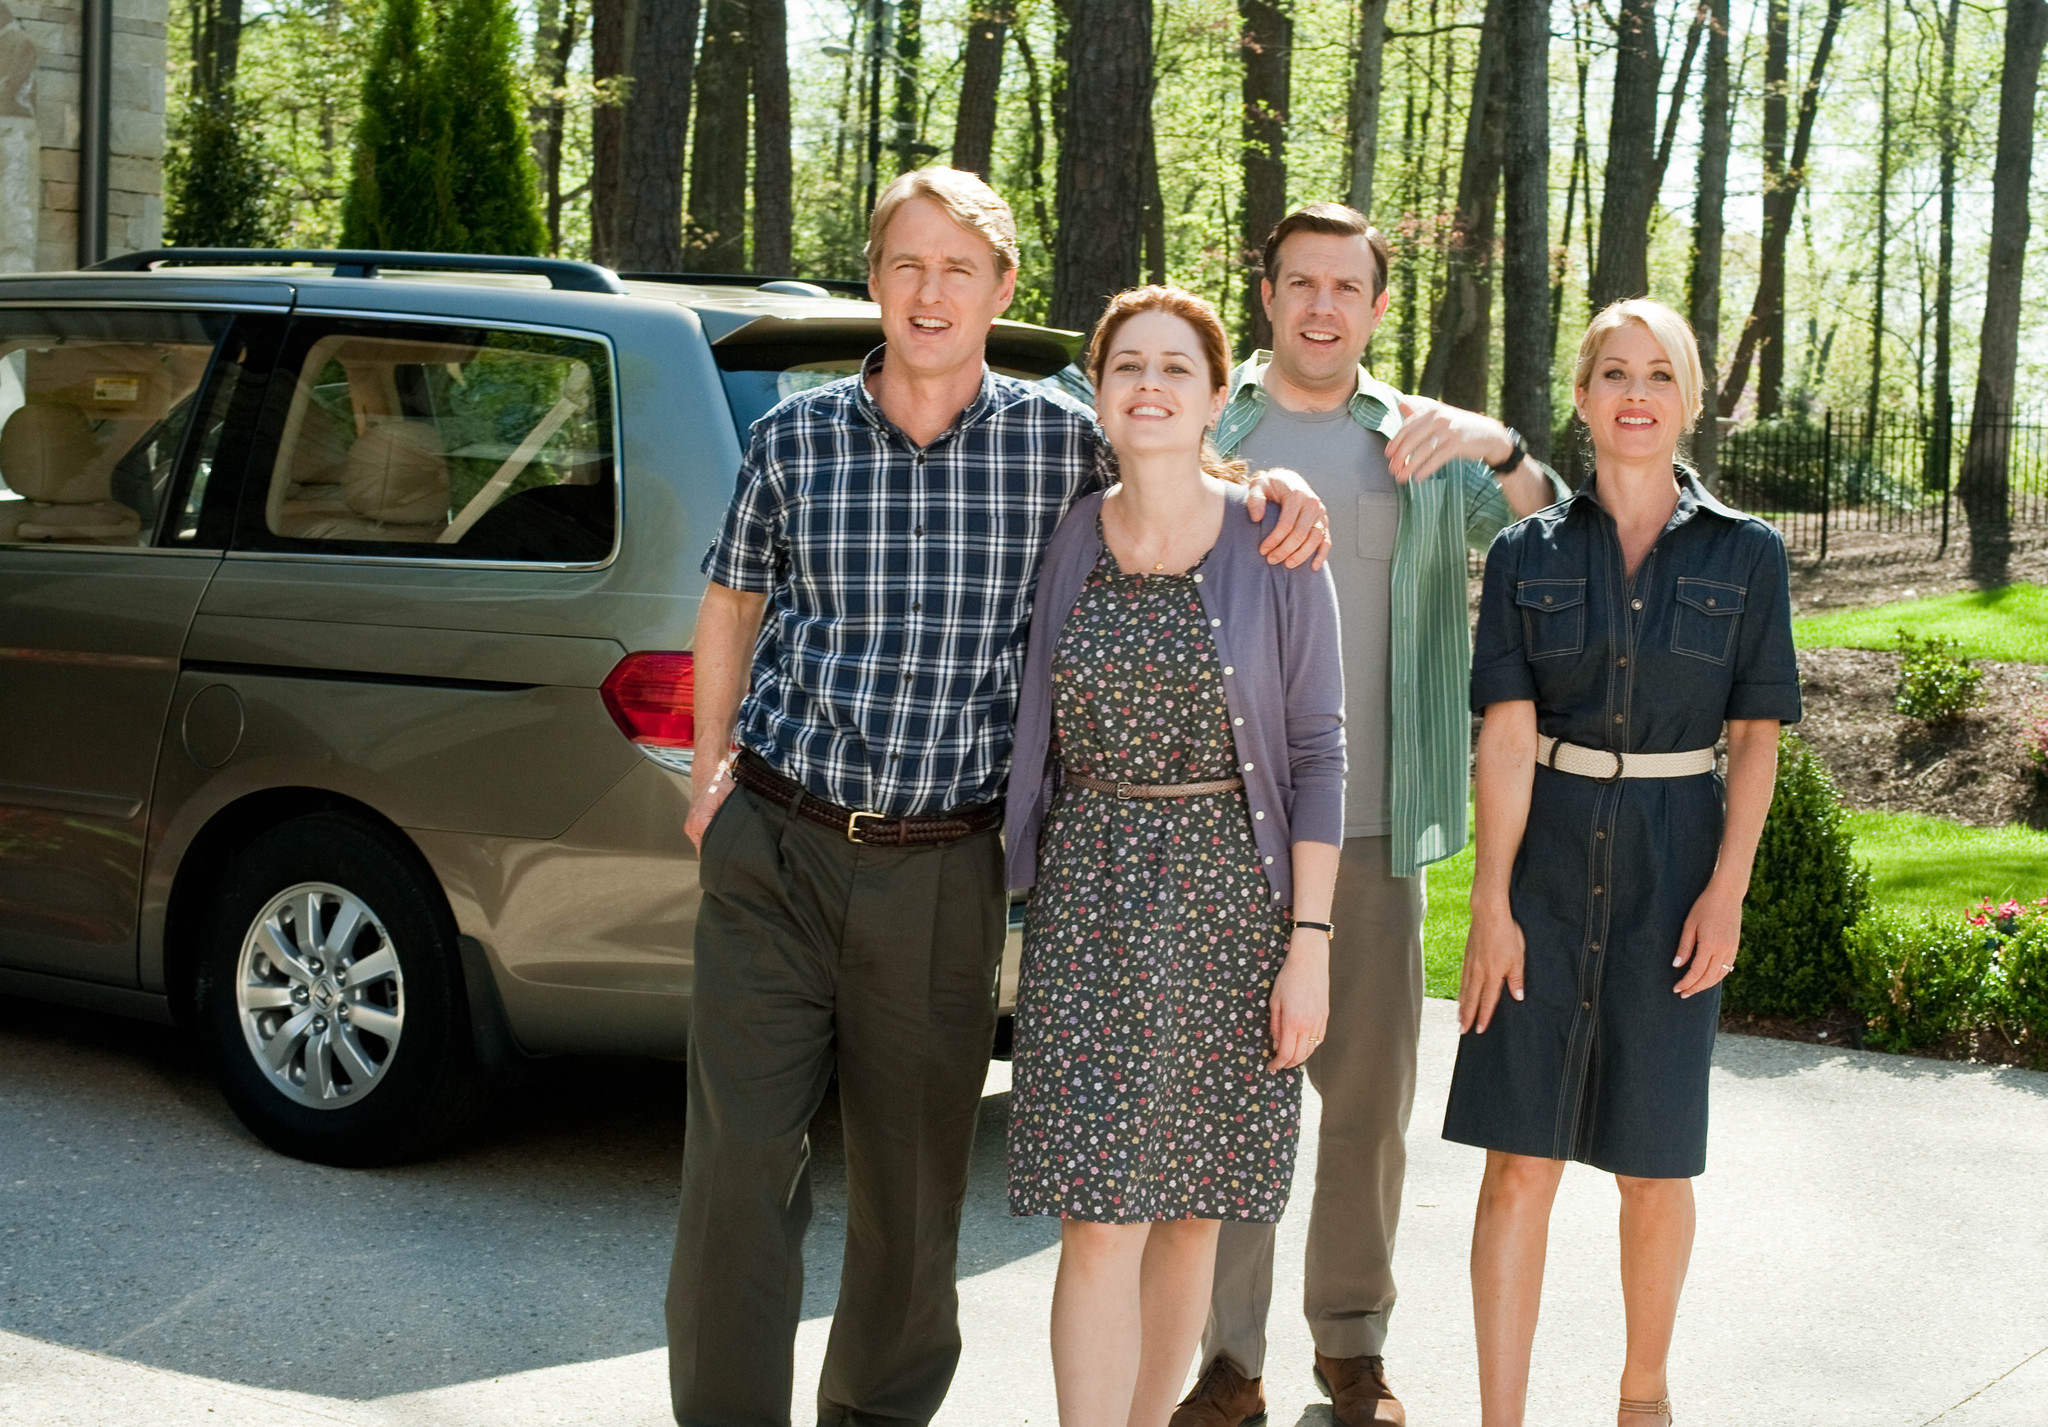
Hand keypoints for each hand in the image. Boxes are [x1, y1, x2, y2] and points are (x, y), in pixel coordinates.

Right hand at [685, 756, 736, 851]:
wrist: (707, 772)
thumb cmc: (718, 783)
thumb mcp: (731, 800)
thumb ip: (733, 819)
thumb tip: (739, 835)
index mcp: (701, 821)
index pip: (709, 848)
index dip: (720, 855)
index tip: (729, 859)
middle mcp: (692, 825)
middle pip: (704, 850)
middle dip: (717, 852)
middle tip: (730, 855)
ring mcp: (690, 826)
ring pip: (701, 845)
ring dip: (712, 845)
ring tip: (725, 846)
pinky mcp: (692, 824)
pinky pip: (700, 838)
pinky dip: (708, 839)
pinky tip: (717, 837)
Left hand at [1243, 467, 1330, 570]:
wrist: (1286, 479)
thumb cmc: (1270, 486)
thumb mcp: (1258, 485)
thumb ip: (1255, 499)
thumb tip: (1257, 518)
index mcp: (1296, 495)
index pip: (1286, 524)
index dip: (1274, 540)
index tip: (1262, 550)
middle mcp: (1312, 503)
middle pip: (1301, 534)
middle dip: (1285, 550)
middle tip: (1271, 560)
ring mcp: (1320, 513)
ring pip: (1315, 539)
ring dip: (1302, 555)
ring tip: (1287, 565)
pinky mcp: (1324, 521)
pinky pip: (1326, 540)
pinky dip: (1322, 554)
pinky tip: (1313, 567)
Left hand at [1268, 929, 1328, 1070]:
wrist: (1309, 962)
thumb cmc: (1288, 979)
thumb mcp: (1274, 1002)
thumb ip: (1275, 1025)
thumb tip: (1276, 1044)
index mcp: (1292, 1022)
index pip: (1286, 1053)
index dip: (1278, 1064)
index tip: (1270, 1067)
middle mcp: (1308, 1025)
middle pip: (1299, 1056)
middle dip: (1288, 1064)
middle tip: (1278, 1065)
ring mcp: (1319, 1022)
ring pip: (1311, 1050)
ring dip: (1299, 1058)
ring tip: (1289, 1058)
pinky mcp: (1325, 1017)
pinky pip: (1318, 1040)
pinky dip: (1310, 1047)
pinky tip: (1302, 1046)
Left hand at [1386, 395, 1514, 484]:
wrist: (1489, 435)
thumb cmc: (1459, 427)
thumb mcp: (1441, 416)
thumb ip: (1420, 411)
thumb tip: (1401, 402)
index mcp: (1432, 410)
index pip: (1408, 426)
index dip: (1395, 441)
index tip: (1387, 455)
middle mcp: (1439, 418)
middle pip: (1412, 439)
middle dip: (1400, 456)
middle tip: (1392, 470)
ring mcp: (1449, 430)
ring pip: (1423, 450)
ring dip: (1409, 466)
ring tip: (1401, 478)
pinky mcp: (1458, 444)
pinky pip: (1437, 459)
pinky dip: (1425, 469)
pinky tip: (1418, 478)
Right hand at [1457, 900, 1525, 1033]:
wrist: (1488, 913)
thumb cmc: (1506, 934)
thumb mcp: (1518, 957)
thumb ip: (1516, 978)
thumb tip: (1517, 997)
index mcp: (1493, 974)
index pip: (1488, 1001)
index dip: (1484, 1016)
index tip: (1480, 1030)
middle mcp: (1479, 972)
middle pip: (1472, 999)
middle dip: (1467, 1016)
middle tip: (1462, 1031)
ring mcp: (1471, 964)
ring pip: (1465, 990)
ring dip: (1462, 1006)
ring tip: (1459, 1018)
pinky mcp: (1467, 956)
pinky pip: (1462, 978)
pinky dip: (1460, 990)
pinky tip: (1460, 994)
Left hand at [1673, 879, 1744, 997]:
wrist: (1727, 894)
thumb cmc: (1704, 906)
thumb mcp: (1689, 924)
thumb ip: (1684, 947)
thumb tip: (1677, 966)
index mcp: (1710, 944)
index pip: (1697, 971)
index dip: (1686, 982)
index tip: (1676, 989)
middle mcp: (1724, 949)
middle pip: (1709, 977)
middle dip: (1695, 988)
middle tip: (1682, 994)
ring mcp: (1732, 949)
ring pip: (1720, 975)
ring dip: (1706, 985)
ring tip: (1693, 989)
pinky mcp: (1736, 946)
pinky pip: (1727, 968)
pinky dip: (1717, 977)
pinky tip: (1708, 979)